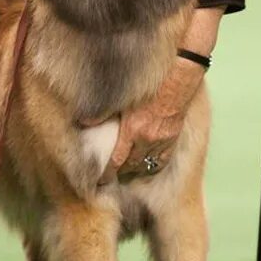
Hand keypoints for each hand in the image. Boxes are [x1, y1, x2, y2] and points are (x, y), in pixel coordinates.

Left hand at [99, 58, 205, 179]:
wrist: (176, 80)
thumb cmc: (148, 86)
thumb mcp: (122, 97)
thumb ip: (102, 112)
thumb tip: (83, 121)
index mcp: (132, 131)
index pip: (116, 161)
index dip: (107, 174)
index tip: (100, 181)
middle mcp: (147, 140)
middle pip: (131, 165)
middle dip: (120, 171)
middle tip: (112, 174)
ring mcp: (162, 141)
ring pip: (147, 164)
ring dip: (136, 168)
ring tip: (128, 170)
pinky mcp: (172, 138)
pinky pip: (162, 160)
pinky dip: (154, 165)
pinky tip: (149, 165)